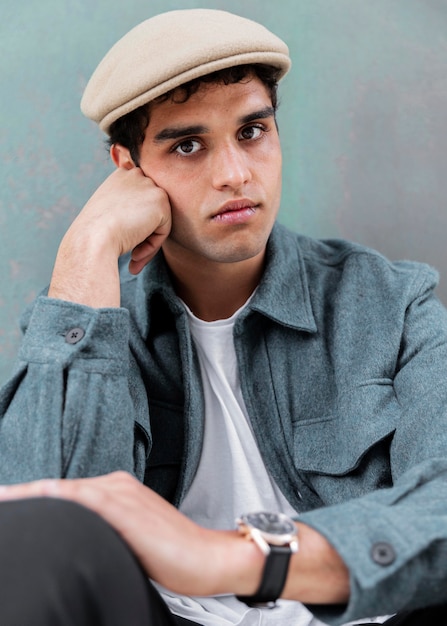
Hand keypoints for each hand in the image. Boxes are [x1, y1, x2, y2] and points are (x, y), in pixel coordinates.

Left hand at [0, 472, 349, 602]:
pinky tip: (39, 495)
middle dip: (25, 497)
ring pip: (66, 491)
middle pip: (61, 490)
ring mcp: (122, 495)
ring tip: (4, 499)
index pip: (67, 494)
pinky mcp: (127, 510)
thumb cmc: (174, 553)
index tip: (8, 503)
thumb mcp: (133, 538)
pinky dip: (59, 496)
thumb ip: (106, 531)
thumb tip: (79, 541)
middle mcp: (117, 486)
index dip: (35, 499)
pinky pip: (86, 499)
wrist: (209, 557)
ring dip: (31, 496)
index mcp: (118, 491)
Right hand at [49, 168, 171, 306]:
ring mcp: (149, 185)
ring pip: (159, 221)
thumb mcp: (106, 214)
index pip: (139, 201)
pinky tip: (135, 254)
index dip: (133, 225)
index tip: (121, 241)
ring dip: (148, 242)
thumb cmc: (94, 234)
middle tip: (132, 256)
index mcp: (120, 175)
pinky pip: (164, 229)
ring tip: (133, 257)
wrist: (93, 239)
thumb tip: (143, 223)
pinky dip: (152, 246)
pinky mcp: (160, 200)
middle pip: (150, 212)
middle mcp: (135, 175)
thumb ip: (125, 210)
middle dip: (144, 234)